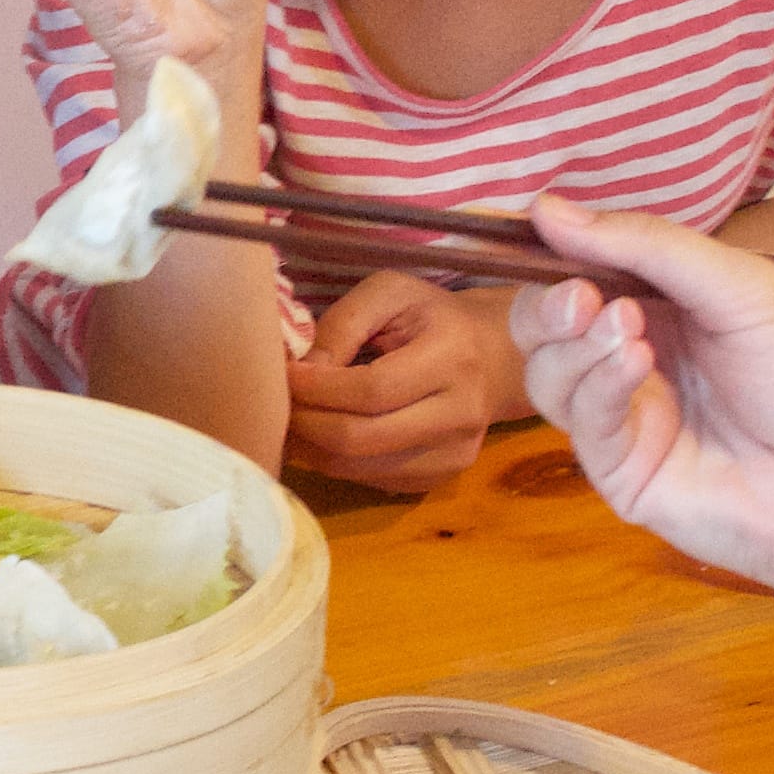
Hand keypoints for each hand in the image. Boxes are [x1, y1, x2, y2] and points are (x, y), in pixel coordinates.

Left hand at [284, 274, 520, 491]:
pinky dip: (336, 462)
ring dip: (313, 449)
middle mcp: (460, 414)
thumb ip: (344, 323)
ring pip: (361, 468)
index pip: (373, 389)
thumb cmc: (433, 317)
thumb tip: (305, 371)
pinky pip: (373, 480)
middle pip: (363, 439)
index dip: (319, 389)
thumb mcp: (391, 293)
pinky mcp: (441, 477)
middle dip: (307, 424)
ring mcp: (454, 454)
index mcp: (452, 358)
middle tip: (278, 404)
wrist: (494, 357)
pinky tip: (322, 437)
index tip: (284, 376)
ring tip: (292, 421)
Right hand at [510, 197, 773, 607]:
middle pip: (549, 327)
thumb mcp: (743, 287)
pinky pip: (581, 423)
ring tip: (624, 329)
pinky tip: (636, 366)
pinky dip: (597, 385)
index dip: (560, 251)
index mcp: (672, 305)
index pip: (587, 269)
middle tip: (578, 297)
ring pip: (549, 374)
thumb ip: (649, 246)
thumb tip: (547, 208)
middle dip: (549, 305)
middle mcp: (642, 356)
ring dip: (575, 345)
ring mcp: (630, 417)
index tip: (542, 226)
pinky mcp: (624, 472)